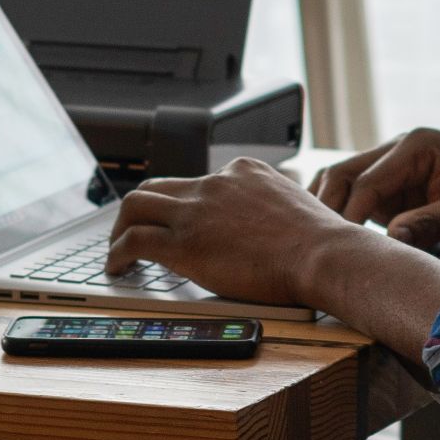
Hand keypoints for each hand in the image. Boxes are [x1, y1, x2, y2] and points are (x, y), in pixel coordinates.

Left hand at [105, 157, 363, 306]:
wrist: (322, 254)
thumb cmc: (320, 242)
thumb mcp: (295, 205)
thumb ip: (270, 206)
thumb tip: (266, 227)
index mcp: (243, 172)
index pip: (197, 181)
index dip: (182, 205)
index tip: (179, 223)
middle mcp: (215, 183)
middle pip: (158, 186)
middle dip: (141, 210)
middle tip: (134, 231)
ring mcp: (197, 210)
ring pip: (135, 205)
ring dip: (120, 228)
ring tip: (117, 251)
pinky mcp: (184, 243)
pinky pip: (134, 240)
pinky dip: (117, 253)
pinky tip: (118, 267)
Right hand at [309, 127, 439, 251]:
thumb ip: (430, 222)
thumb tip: (391, 238)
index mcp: (416, 145)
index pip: (367, 180)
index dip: (349, 215)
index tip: (340, 248)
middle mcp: (398, 151)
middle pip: (343, 174)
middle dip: (327, 208)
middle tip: (316, 248)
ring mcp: (393, 171)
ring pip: (342, 185)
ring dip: (328, 211)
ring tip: (315, 247)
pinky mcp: (393, 192)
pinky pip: (356, 200)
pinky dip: (341, 217)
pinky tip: (333, 244)